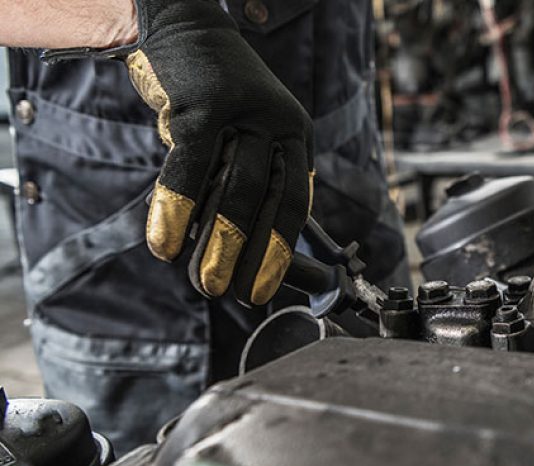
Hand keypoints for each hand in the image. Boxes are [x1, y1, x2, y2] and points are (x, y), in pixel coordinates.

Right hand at [98, 0, 313, 305]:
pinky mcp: (202, 107)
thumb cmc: (212, 98)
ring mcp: (243, 114)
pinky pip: (190, 168)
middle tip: (240, 297)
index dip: (282, 250)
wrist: (182, 28)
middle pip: (271, 201)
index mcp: (296, 137)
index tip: (267, 288)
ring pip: (235, 190)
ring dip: (220, 243)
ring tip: (205, 284)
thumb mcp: (243, 138)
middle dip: (254, 255)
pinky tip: (164, 244)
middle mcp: (279, 125)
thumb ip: (248, 186)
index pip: (297, 203)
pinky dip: (177, 210)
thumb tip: (244, 253)